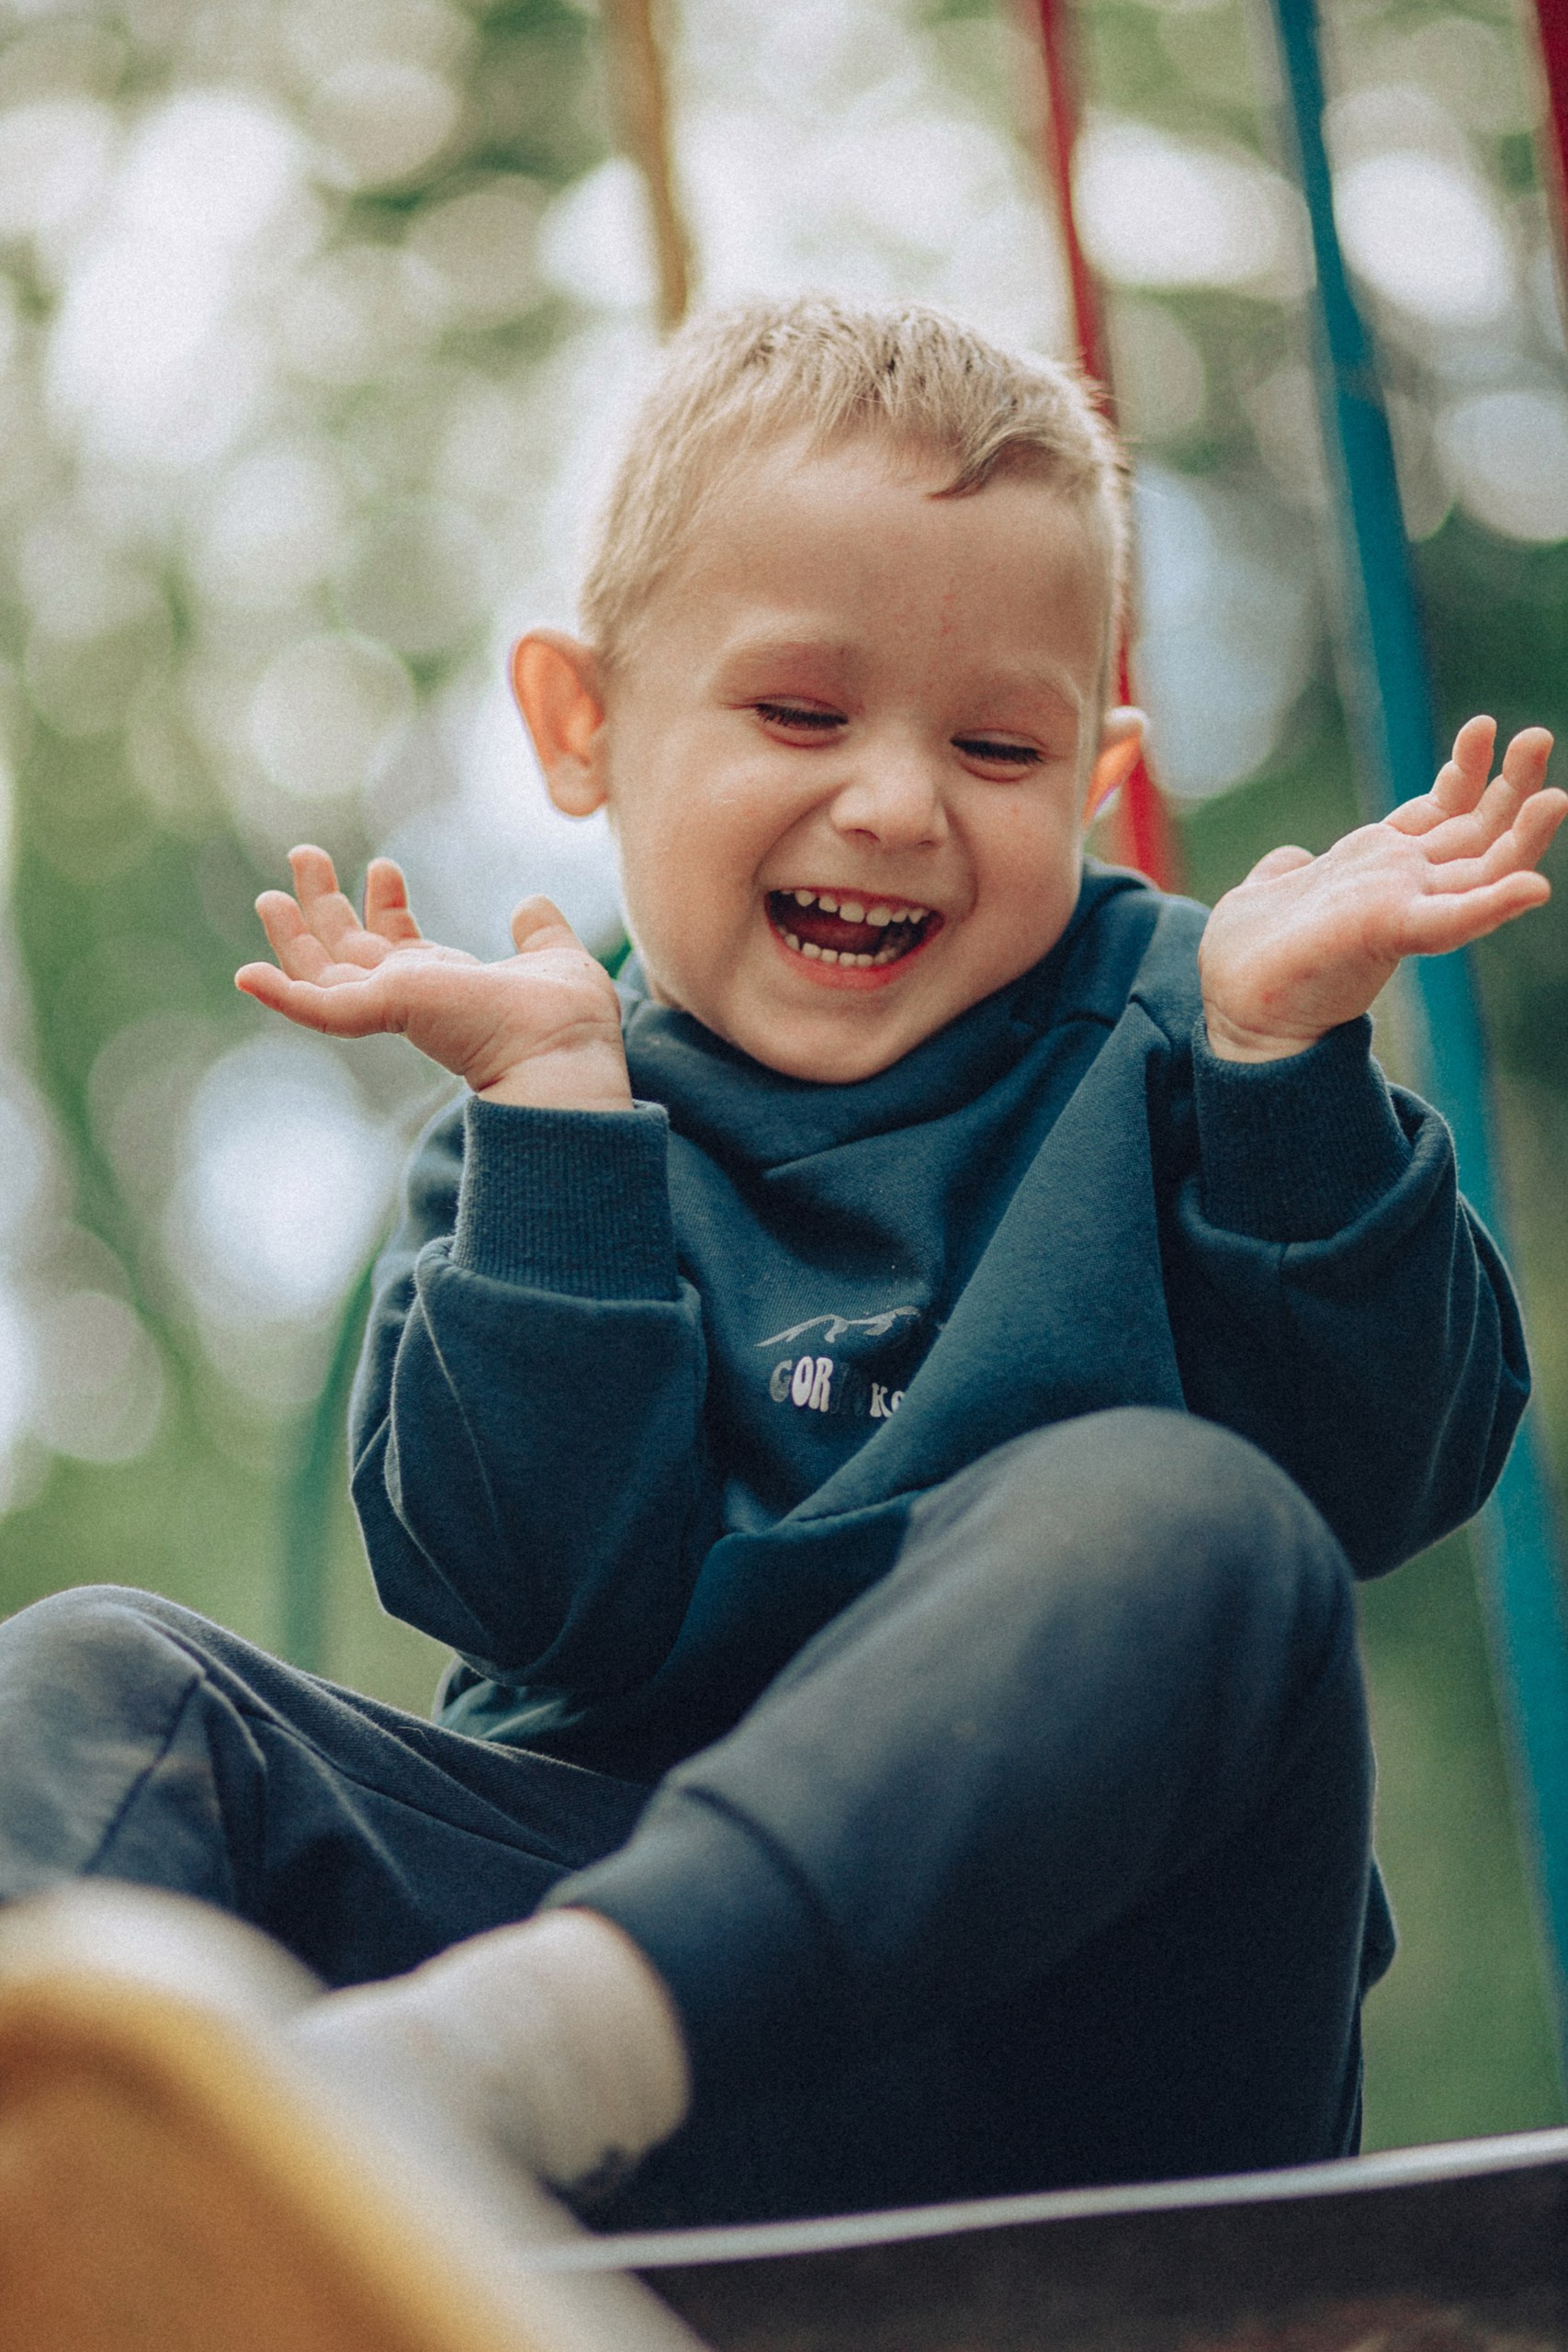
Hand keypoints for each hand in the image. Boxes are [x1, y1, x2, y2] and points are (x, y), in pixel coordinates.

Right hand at [235, 848, 633, 1110]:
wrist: (562, 1047)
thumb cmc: (567, 1018)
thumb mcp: (553, 957)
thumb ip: (539, 932)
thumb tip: (531, 906)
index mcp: (444, 986)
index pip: (398, 943)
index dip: (386, 902)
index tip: (385, 866)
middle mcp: (411, 997)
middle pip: (348, 950)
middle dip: (323, 903)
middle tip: (304, 854)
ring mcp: (390, 1006)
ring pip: (321, 973)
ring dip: (291, 935)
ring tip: (268, 895)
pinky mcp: (379, 1012)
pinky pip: (316, 1009)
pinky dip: (280, 994)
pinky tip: (246, 975)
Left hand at [1199, 718, 1565, 1061]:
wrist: (1237, 1011)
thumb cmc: (1249, 961)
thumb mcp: (1265, 895)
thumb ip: (1287, 871)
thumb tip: (1289, 857)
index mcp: (1378, 869)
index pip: (1437, 813)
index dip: (1464, 773)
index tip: (1482, 728)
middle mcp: (1402, 886)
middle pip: (1475, 831)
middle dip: (1510, 784)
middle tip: (1537, 736)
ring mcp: (1403, 909)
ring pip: (1483, 869)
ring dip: (1523, 835)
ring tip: (1556, 796)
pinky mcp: (1391, 932)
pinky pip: (1455, 919)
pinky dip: (1496, 905)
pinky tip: (1535, 888)